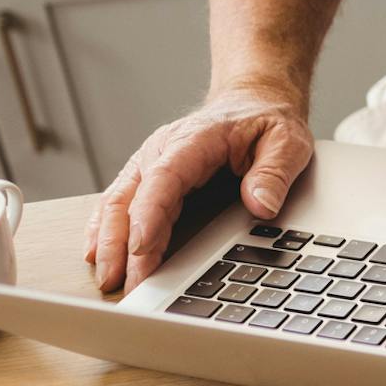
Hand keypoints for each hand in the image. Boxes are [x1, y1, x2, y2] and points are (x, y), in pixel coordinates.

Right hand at [85, 85, 312, 292]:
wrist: (253, 103)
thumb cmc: (266, 122)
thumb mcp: (287, 141)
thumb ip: (274, 173)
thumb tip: (261, 205)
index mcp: (193, 141)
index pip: (163, 179)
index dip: (149, 215)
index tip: (142, 247)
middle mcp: (162, 151)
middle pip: (130, 197)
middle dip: (120, 242)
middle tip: (120, 281)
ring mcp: (151, 164)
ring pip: (117, 203)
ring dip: (108, 241)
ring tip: (107, 278)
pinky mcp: (149, 178)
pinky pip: (120, 203)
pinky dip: (105, 229)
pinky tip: (98, 255)